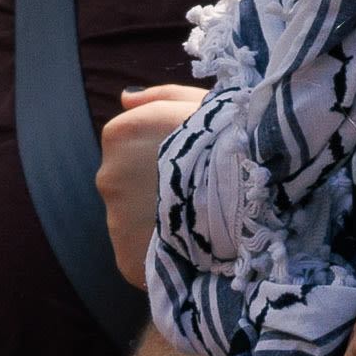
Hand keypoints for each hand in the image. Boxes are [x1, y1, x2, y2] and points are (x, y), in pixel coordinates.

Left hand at [99, 80, 206, 290]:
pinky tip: (189, 246)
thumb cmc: (227, 139)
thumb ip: (156, 97)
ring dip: (157, 220)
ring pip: (133, 221)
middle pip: (128, 185)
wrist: (248, 189)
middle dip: (154, 189)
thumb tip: (124, 98)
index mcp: (119, 136)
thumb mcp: (195, 103)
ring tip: (196, 220)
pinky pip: (140, 255)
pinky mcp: (129, 258)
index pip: (129, 147)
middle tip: (195, 192)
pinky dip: (160, 252)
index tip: (192, 163)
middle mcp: (108, 177)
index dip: (162, 155)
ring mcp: (116, 220)